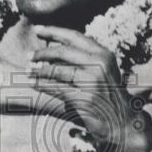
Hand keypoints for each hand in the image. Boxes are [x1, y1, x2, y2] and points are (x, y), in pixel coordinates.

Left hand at [29, 25, 151, 151]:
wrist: (123, 121)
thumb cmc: (108, 95)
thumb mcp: (103, 71)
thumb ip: (84, 58)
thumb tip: (53, 49)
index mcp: (104, 54)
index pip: (75, 37)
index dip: (54, 31)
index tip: (38, 30)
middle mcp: (100, 65)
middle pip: (64, 52)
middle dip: (43, 52)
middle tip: (29, 55)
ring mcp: (93, 81)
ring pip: (58, 71)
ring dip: (39, 71)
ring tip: (28, 70)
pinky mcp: (84, 98)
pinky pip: (57, 89)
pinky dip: (42, 85)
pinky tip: (33, 84)